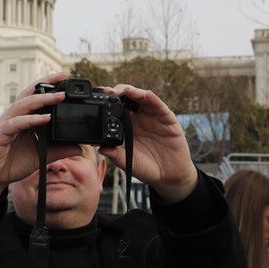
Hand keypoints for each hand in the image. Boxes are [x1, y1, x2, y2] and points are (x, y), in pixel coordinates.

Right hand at [0, 72, 81, 199]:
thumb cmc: (13, 163)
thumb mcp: (42, 156)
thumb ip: (59, 150)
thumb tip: (79, 146)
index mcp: (24, 118)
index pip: (37, 96)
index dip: (50, 86)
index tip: (66, 78)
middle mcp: (15, 116)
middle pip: (30, 92)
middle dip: (46, 82)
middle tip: (64, 76)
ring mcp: (7, 122)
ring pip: (24, 104)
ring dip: (42, 99)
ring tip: (60, 96)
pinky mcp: (1, 133)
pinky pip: (17, 123)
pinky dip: (32, 119)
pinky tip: (45, 118)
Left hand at [98, 84, 197, 202]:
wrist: (169, 177)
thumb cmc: (148, 168)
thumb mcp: (128, 162)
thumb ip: (116, 155)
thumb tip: (100, 148)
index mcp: (128, 126)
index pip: (117, 108)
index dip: (109, 102)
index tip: (98, 98)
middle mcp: (140, 118)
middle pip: (129, 99)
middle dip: (118, 92)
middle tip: (108, 91)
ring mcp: (154, 117)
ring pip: (143, 98)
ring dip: (134, 92)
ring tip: (125, 90)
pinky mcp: (168, 120)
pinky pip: (160, 106)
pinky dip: (152, 99)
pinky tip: (146, 95)